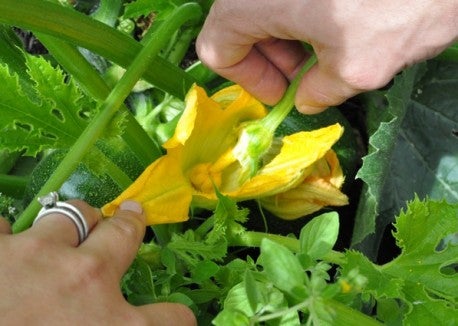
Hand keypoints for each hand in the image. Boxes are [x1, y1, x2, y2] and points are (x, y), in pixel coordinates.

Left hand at [0, 200, 195, 324]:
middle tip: (131, 217)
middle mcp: (85, 280)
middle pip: (122, 237)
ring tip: (71, 225)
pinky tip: (3, 246)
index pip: (172, 320)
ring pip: (71, 217)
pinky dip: (2, 236)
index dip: (178, 319)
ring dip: (75, 221)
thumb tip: (112, 321)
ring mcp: (35, 257)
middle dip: (130, 226)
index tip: (178, 319)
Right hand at [196, 0, 457, 112]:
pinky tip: (338, 27)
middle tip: (307, 78)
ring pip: (265, 8)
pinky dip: (305, 15)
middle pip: (239, 26)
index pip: (218, 48)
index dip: (248, 80)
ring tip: (328, 53)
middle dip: (269, 59)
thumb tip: (309, 100)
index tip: (284, 94)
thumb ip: (321, 91)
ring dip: (288, 37)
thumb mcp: (357, 65)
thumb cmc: (399, 4)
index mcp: (255, 1)